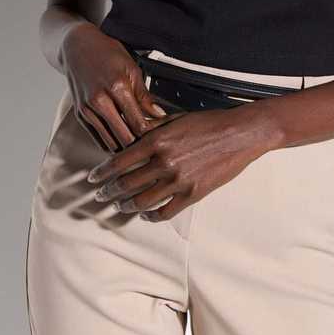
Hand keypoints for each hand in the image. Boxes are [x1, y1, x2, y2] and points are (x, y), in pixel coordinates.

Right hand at [60, 25, 171, 151]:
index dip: (152, 134)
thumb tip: (160, 115)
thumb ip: (144, 96)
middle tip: (152, 143)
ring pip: (111, 143)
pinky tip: (123, 138)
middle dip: (140, 144)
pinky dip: (112, 142)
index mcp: (117, 87)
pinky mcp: (80, 115)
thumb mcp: (132, 69)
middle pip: (125, 138)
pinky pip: (98, 139)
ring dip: (125, 147)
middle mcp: (99, 101)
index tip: (160, 135)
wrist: (77, 47)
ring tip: (139, 143)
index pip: (138, 124)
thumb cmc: (107, 54)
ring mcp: (87, 109)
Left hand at [85, 104, 274, 220]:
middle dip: (109, 191)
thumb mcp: (175, 119)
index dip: (102, 173)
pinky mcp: (193, 194)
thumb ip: (152, 129)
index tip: (93, 178)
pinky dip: (151, 215)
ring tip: (120, 206)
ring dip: (127, 205)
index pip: (119, 161)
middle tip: (101, 195)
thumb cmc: (208, 122)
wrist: (240, 133)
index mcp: (157, 140)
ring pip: (142, 201)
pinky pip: (165, 212)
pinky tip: (146, 213)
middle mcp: (164, 162)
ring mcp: (179, 180)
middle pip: (126, 184)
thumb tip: (131, 134)